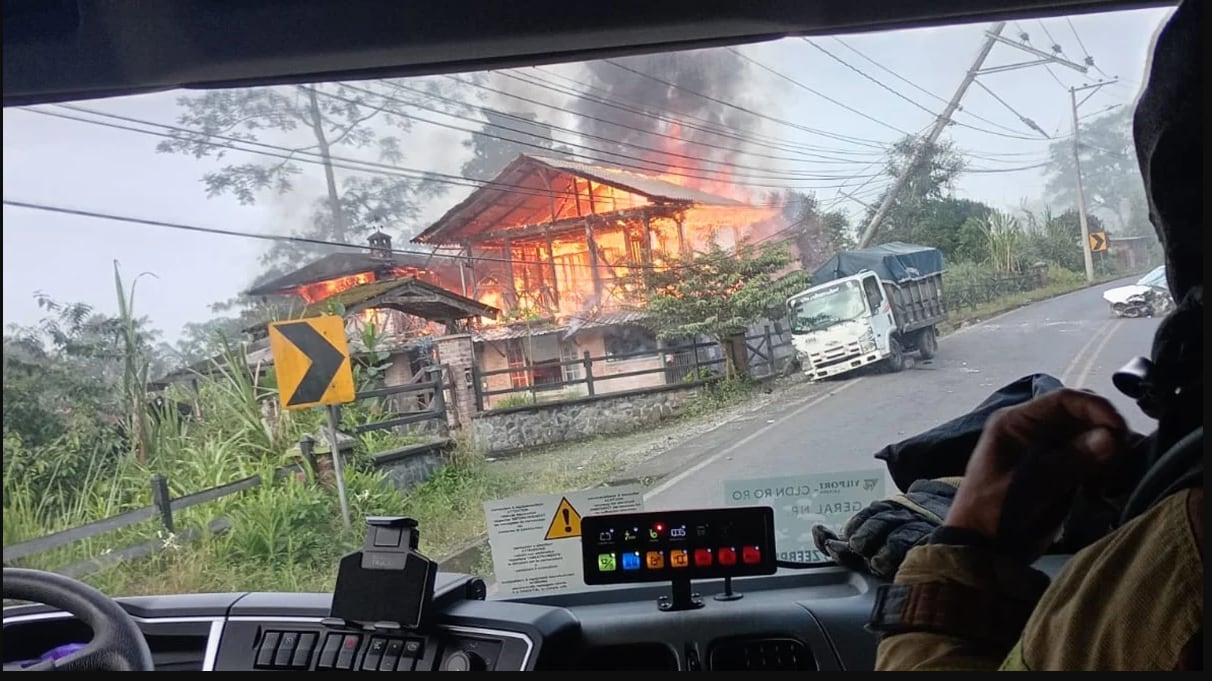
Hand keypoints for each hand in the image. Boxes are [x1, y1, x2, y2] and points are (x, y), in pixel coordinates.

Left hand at [944, 389, 1127, 560]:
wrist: (982, 549)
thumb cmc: (995, 512)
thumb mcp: (1031, 485)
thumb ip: (1070, 460)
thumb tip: (1111, 437)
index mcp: (1016, 422)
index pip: (1063, 400)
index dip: (1096, 408)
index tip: (1120, 430)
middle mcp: (1034, 429)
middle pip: (1083, 415)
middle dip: (1108, 432)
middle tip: (1122, 459)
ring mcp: (1048, 449)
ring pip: (1092, 437)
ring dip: (1109, 453)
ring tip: (1112, 479)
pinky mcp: (1060, 470)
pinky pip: (1091, 459)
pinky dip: (1104, 469)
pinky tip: (1105, 488)